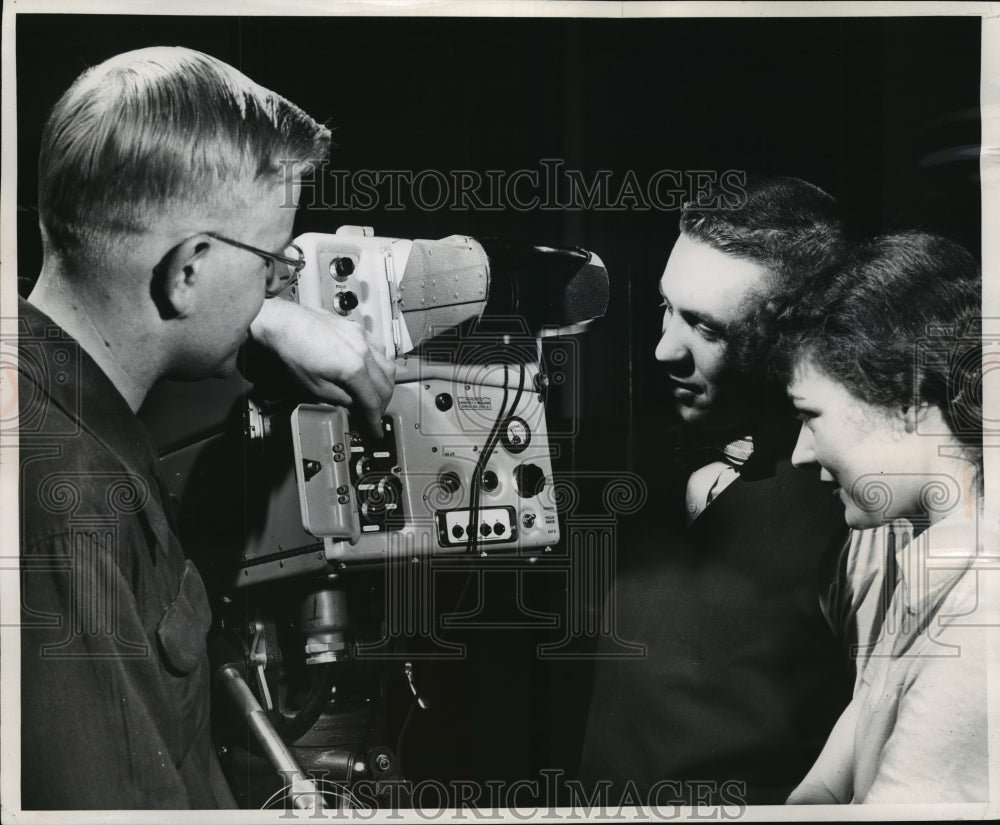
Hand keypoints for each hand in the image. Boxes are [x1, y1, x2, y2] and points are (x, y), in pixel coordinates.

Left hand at [250, 299, 395, 431]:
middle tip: (373, 416)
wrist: (281, 323)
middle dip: (381, 405)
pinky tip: (372, 371)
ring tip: (374, 395)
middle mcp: (363, 350)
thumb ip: (339, 399)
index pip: (373, 401)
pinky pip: (380, 349)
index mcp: (354, 367)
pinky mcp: (357, 329)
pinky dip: (380, 364)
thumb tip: (352, 405)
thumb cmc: (291, 350)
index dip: (374, 420)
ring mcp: (362, 337)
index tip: (374, 430)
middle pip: (385, 385)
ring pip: (388, 366)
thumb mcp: (313, 387)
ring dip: (384, 385)